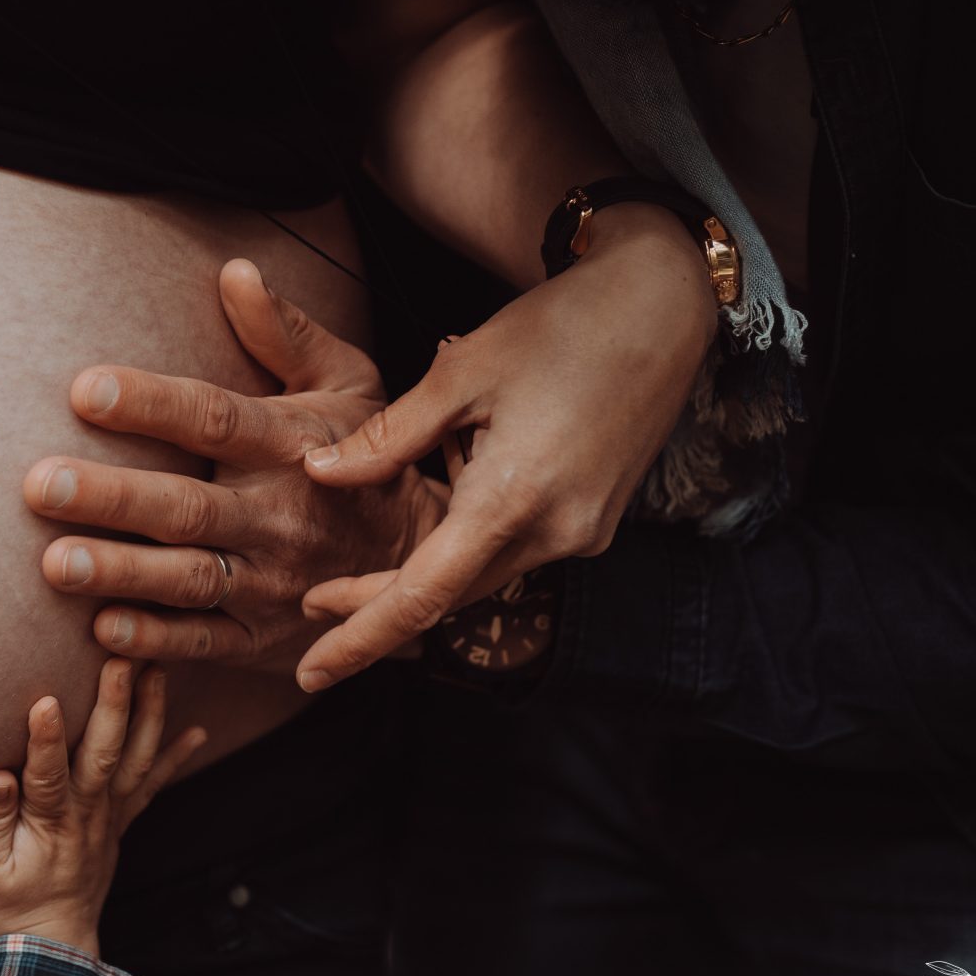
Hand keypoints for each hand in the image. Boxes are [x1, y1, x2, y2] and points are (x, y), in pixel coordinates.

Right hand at [0, 660, 205, 957]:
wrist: (52, 941)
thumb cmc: (9, 901)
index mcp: (49, 823)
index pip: (47, 775)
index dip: (46, 740)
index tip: (48, 701)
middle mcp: (87, 813)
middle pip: (104, 754)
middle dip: (114, 704)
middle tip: (121, 659)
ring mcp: (110, 815)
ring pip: (136, 759)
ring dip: (150, 713)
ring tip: (158, 669)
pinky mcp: (121, 820)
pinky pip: (152, 784)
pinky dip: (175, 757)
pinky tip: (197, 731)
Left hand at [23, 259, 445, 673]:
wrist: (415, 557)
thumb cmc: (364, 455)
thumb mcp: (347, 383)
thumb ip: (285, 333)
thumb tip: (235, 272)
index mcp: (292, 444)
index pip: (213, 418)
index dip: (151, 405)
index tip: (85, 389)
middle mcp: (279, 514)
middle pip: (187, 505)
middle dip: (112, 497)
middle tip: (39, 485)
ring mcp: (272, 581)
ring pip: (189, 578)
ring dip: (120, 572)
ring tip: (55, 562)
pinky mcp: (262, 636)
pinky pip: (206, 642)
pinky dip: (155, 640)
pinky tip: (102, 629)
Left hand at [297, 204, 718, 687]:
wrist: (663, 305)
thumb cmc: (560, 325)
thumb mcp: (458, 373)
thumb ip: (388, 437)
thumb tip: (320, 473)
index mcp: (512, 500)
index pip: (421, 596)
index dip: (361, 637)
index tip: (312, 671)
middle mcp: (556, 533)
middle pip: (450, 595)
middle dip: (380, 605)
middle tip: (313, 606)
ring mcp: (583, 532)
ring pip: (482, 572)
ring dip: (429, 560)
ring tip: (394, 509)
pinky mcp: (596, 519)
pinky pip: (516, 547)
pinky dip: (471, 533)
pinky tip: (462, 472)